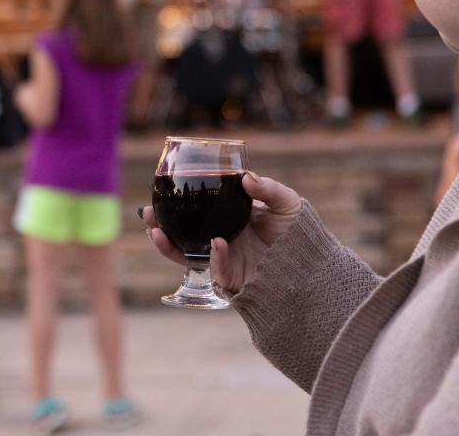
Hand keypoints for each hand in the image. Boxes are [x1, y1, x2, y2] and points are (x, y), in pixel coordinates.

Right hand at [141, 173, 302, 295]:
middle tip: (145, 212)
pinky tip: (216, 243)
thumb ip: (268, 188)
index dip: (178, 204)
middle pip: (182, 233)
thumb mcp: (287, 203)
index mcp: (230, 219)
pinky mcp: (231, 278)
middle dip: (159, 224)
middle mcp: (221, 239)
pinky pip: (215, 269)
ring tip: (154, 231)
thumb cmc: (300, 234)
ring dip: (167, 245)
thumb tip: (245, 179)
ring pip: (186, 254)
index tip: (162, 191)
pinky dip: (214, 257)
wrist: (312, 267)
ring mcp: (223, 260)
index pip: (198, 211)